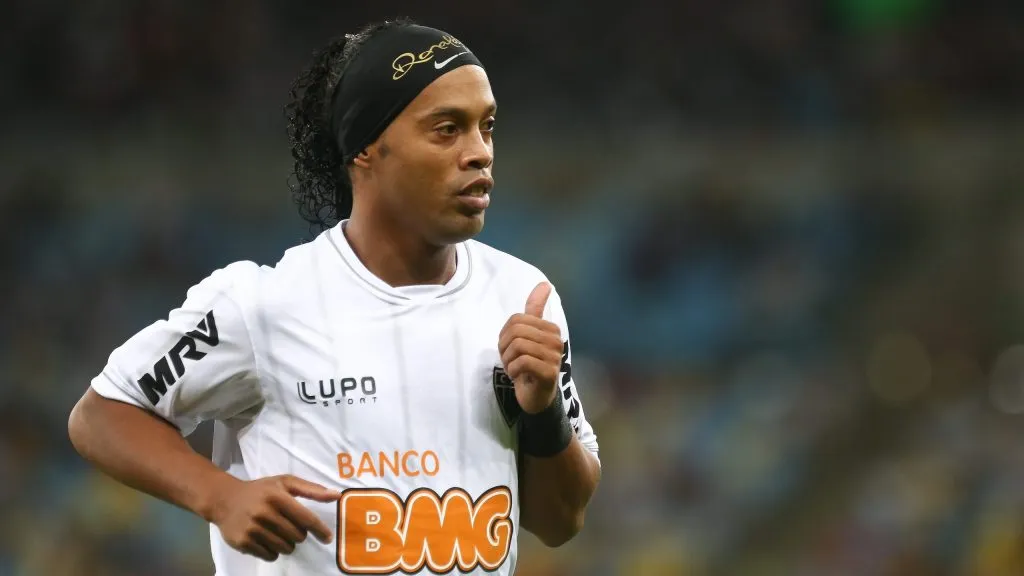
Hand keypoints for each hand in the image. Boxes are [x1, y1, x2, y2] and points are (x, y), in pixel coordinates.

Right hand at [208, 474, 340, 561]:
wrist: (224, 499)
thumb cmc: (260, 490)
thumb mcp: (284, 482)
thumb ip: (311, 489)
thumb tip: (336, 495)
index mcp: (277, 496)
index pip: (305, 518)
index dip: (319, 530)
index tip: (327, 538)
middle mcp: (264, 513)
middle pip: (297, 537)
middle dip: (299, 534)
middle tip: (290, 526)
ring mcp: (252, 529)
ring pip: (285, 548)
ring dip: (288, 544)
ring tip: (279, 532)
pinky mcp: (243, 542)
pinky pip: (270, 556)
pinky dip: (273, 551)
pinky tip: (267, 539)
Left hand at [498, 282, 562, 414]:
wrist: (536, 397)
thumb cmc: (530, 365)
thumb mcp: (528, 335)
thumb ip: (535, 309)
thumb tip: (544, 283)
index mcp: (551, 328)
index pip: (516, 320)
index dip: (505, 335)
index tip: (511, 349)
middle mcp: (556, 340)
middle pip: (516, 332)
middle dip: (505, 348)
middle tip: (510, 361)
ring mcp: (554, 357)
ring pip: (518, 346)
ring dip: (508, 361)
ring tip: (515, 369)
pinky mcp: (549, 373)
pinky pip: (522, 362)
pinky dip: (513, 370)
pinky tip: (518, 376)